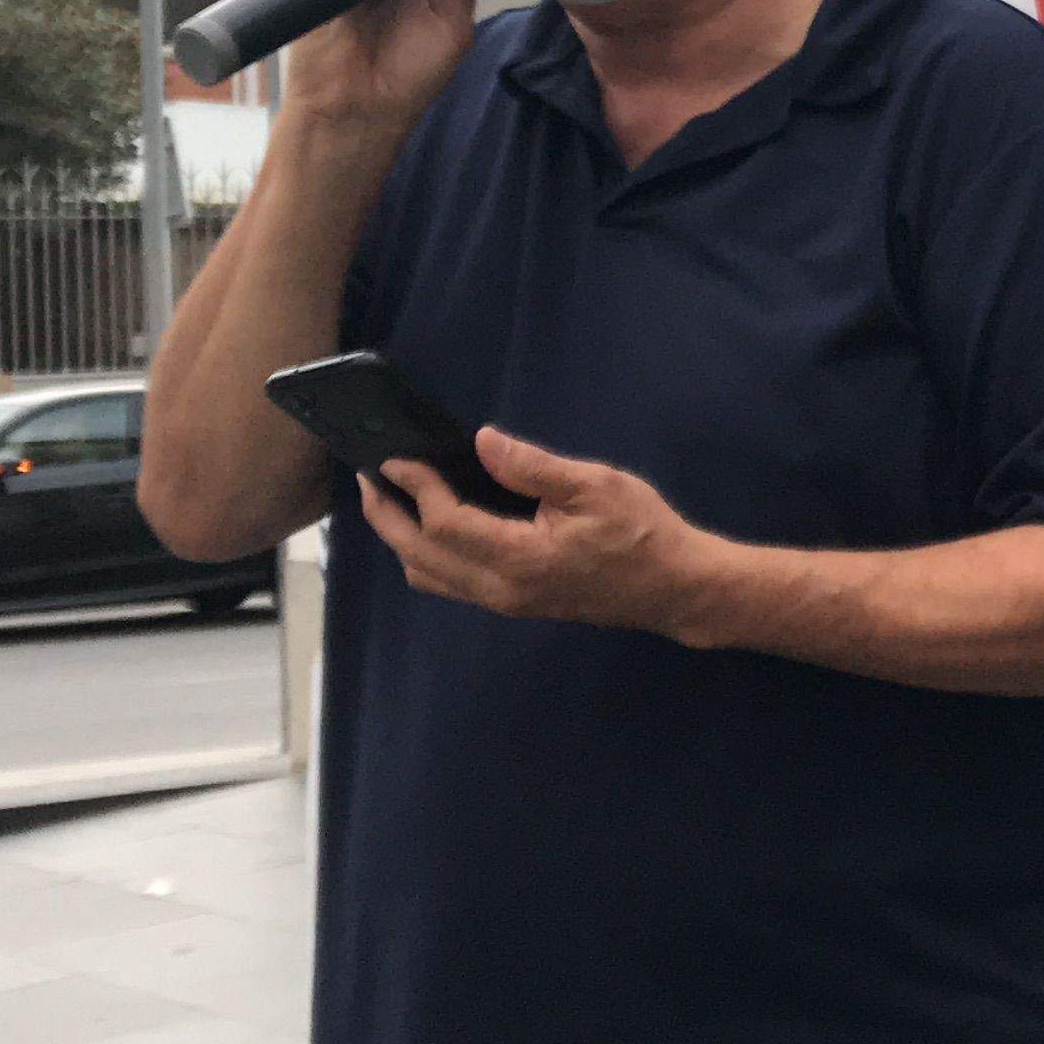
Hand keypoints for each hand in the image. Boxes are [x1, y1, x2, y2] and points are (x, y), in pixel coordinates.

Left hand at [359, 429, 712, 636]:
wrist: (674, 588)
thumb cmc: (643, 533)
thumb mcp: (595, 486)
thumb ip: (533, 467)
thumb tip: (482, 442)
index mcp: (521, 559)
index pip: (444, 524)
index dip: (414, 487)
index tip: (393, 456)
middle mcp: (502, 589)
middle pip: (419, 556)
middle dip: (386, 516)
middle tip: (369, 477)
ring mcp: (505, 600)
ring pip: (428, 576)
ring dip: (400, 538)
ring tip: (391, 497)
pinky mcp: (512, 601)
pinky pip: (448, 582)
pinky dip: (424, 552)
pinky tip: (429, 523)